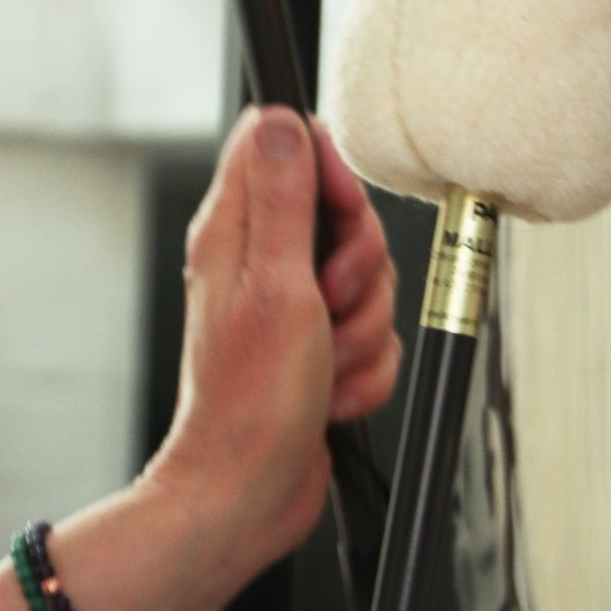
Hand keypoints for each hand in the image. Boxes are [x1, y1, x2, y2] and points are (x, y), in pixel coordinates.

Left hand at [149, 107, 401, 600]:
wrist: (249, 492)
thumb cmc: (252, 400)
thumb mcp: (277, 282)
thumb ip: (284, 197)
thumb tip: (280, 118)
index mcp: (237, 232)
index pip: (289, 150)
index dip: (331, 174)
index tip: (341, 219)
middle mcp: (263, 263)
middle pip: (347, 220)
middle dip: (362, 269)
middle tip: (332, 302)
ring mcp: (292, 308)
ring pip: (370, 285)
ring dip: (365, 330)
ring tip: (327, 360)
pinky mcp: (318, 349)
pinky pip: (373, 338)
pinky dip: (364, 369)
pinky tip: (332, 392)